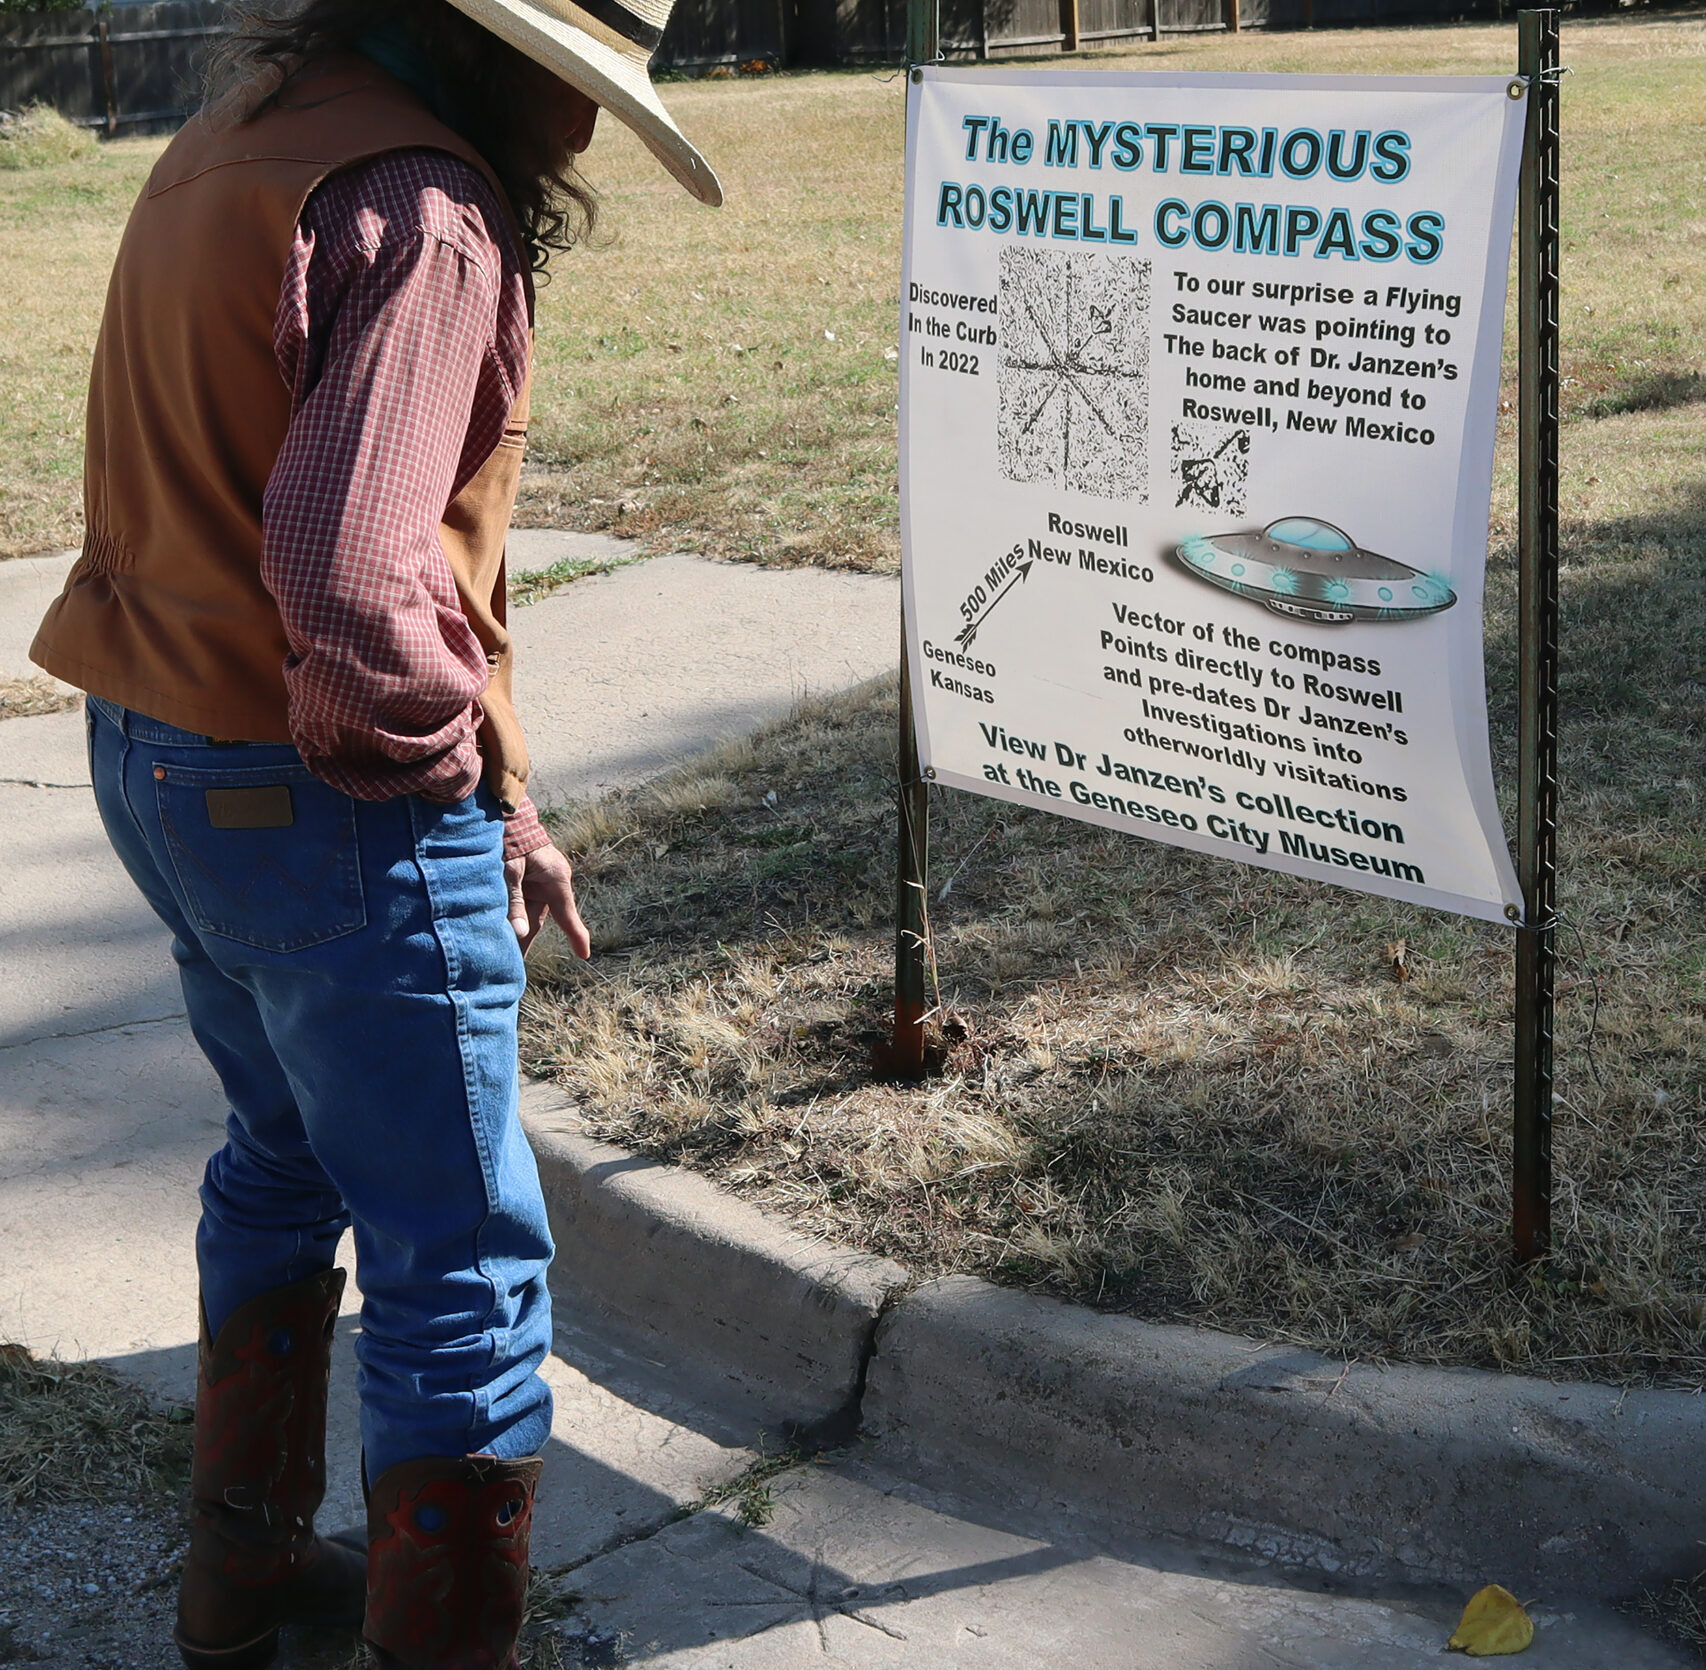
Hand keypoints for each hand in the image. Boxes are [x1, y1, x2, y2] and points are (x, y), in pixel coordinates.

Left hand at [504, 842, 590, 959]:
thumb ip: (514, 902)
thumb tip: (518, 933)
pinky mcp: (529, 878)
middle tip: (516, 967)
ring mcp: (541, 880)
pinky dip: (512, 914)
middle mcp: (552, 882)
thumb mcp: (511, 871)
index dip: (577, 937)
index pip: (568, 916)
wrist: (505, 813)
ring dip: (516, 928)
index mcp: (556, 879)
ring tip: (503, 952)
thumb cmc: (511, 838)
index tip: (585, 955)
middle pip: (539, 919)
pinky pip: (522, 902)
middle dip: (526, 941)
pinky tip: (500, 928)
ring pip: (528, 912)